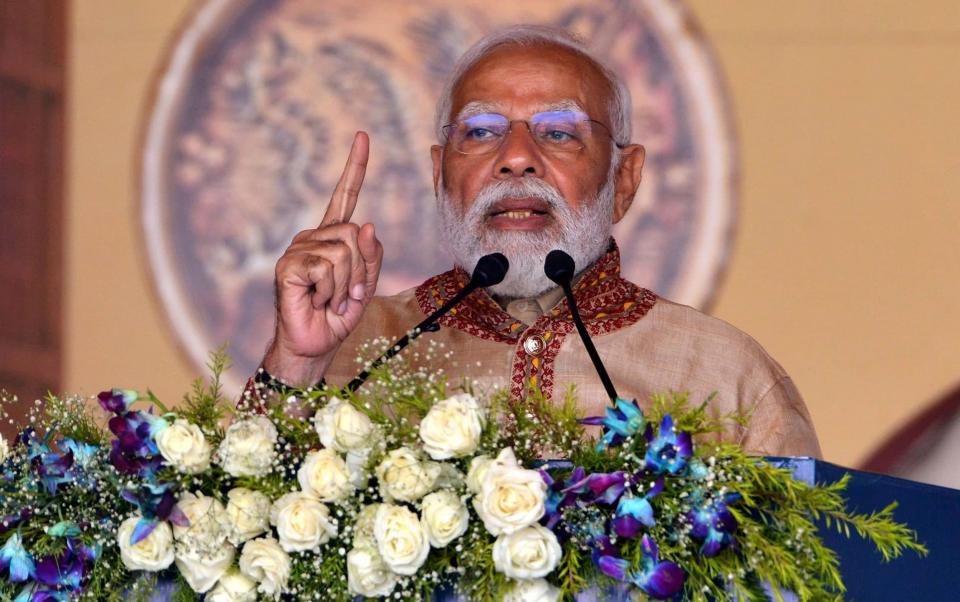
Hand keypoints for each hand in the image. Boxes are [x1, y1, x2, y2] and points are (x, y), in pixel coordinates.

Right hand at [263, 132, 383, 384]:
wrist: (314, 345)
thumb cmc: (338, 316)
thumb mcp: (366, 285)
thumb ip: (372, 256)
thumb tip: (367, 225)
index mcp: (332, 237)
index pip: (345, 195)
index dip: (355, 167)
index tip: (362, 135)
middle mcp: (313, 237)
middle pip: (354, 234)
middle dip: (361, 270)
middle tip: (349, 295)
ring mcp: (298, 250)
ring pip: (343, 252)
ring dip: (347, 285)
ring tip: (332, 300)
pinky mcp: (288, 266)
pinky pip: (326, 267)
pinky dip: (331, 291)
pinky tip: (317, 300)